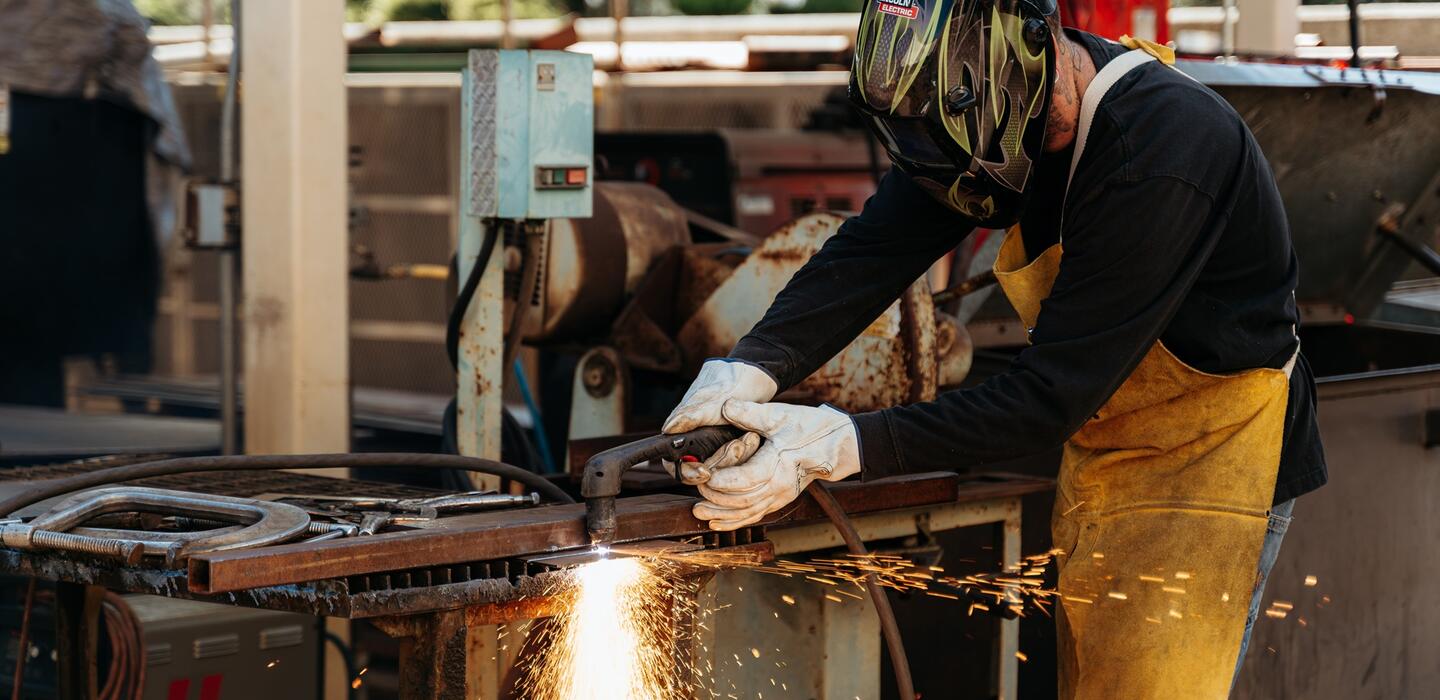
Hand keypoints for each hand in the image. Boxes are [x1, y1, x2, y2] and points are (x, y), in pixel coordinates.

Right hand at [662, 360, 776, 483]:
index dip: (686, 472)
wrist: (754, 372)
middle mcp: (694, 438)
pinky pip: (734, 457)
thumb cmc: (729, 383)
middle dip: (719, 463)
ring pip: (719, 464)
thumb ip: (692, 415)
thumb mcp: (713, 400)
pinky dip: (743, 450)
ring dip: (734, 455)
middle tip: (737, 448)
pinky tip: (753, 438)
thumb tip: (668, 430)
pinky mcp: (729, 442)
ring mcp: (712, 441)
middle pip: (699, 467)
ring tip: (749, 438)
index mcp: (681, 429)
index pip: (673, 463)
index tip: (706, 472)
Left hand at [692, 400, 861, 530]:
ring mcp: (781, 496)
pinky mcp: (779, 500)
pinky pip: (755, 516)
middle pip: (743, 500)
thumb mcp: (780, 415)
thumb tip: (725, 406)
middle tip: (696, 491)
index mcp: (779, 463)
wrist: (838, 445)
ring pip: (747, 513)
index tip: (704, 475)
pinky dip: (735, 521)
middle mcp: (780, 486)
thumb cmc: (809, 427)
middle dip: (716, 498)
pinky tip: (716, 523)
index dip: (723, 480)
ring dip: (721, 515)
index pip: (747, 479)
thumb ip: (751, 413)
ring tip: (698, 512)